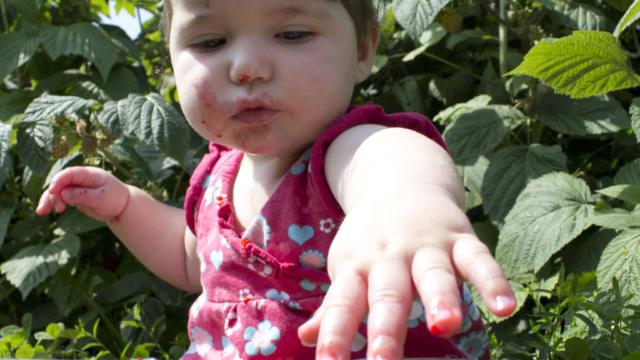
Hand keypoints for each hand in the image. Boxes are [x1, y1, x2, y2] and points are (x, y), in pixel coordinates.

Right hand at [36, 166, 129, 221]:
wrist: (123, 206)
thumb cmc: (115, 200)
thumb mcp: (101, 199)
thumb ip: (83, 196)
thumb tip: (64, 194)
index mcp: (90, 174)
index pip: (70, 173)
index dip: (58, 181)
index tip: (52, 191)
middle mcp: (82, 178)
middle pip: (60, 182)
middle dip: (50, 194)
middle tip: (44, 208)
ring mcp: (77, 186)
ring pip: (58, 190)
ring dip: (49, 200)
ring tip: (43, 212)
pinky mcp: (75, 194)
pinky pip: (61, 197)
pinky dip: (55, 203)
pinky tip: (54, 210)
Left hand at [298, 187, 515, 358]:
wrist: (399, 182)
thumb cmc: (370, 241)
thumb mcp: (347, 266)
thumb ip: (335, 306)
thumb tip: (307, 340)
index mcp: (356, 267)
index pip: (341, 304)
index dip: (334, 333)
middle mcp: (389, 257)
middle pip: (387, 294)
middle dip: (386, 328)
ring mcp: (425, 246)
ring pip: (433, 274)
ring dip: (440, 298)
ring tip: (445, 326)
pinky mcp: (459, 237)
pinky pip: (478, 259)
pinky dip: (493, 281)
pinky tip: (506, 308)